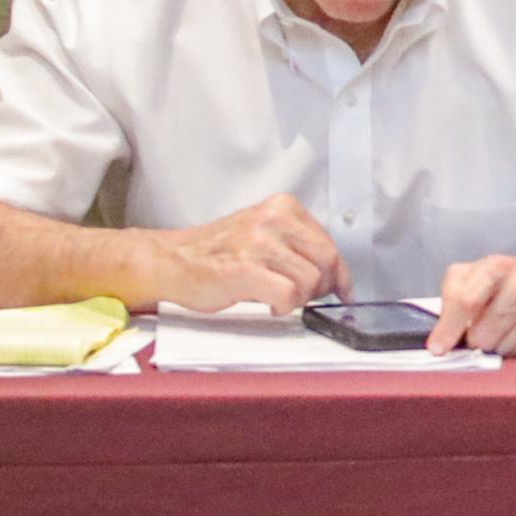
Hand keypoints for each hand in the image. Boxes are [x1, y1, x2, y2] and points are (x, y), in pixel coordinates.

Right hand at [150, 195, 341, 315]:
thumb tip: (332, 274)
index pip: (329, 244)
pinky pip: (288, 296)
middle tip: (307, 298)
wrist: (172, 260)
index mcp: (282, 208)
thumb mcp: (262, 232)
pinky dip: (283, 307)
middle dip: (324, 287)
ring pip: (310, 281)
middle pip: (327, 261)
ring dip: (298, 298)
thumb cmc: (217, 252)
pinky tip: (269, 305)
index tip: (343, 289)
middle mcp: (273, 220)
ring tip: (277, 298)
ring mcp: (259, 244)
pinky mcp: (246, 270)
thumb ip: (296, 245)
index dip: (340, 273)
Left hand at [431, 247, 515, 355]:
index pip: (465, 301)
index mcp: (498, 266)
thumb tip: (439, 340)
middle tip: (486, 330)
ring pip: (506, 350)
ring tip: (511, 328)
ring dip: (503, 345)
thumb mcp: (478, 273)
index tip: (438, 348)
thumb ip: (454, 296)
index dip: (448, 329)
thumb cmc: (515, 278)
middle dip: (479, 340)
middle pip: (484, 336)